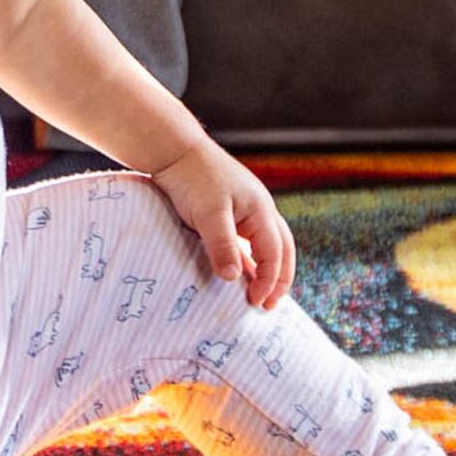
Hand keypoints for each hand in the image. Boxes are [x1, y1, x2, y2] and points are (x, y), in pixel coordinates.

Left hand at [154, 141, 294, 308]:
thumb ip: (223, 245)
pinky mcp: (230, 210)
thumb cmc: (192, 178)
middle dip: (279, 279)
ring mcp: (246, 209)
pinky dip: (250, 258)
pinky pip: (248, 240)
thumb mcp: (209, 214)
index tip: (257, 303)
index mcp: (261, 210)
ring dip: (266, 269)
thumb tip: (234, 278)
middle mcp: (259, 210)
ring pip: (267, 244)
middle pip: (282, 250)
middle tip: (268, 306)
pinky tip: (240, 272)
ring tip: (258, 294)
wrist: (173, 149)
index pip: (275, 254)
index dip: (270, 281)